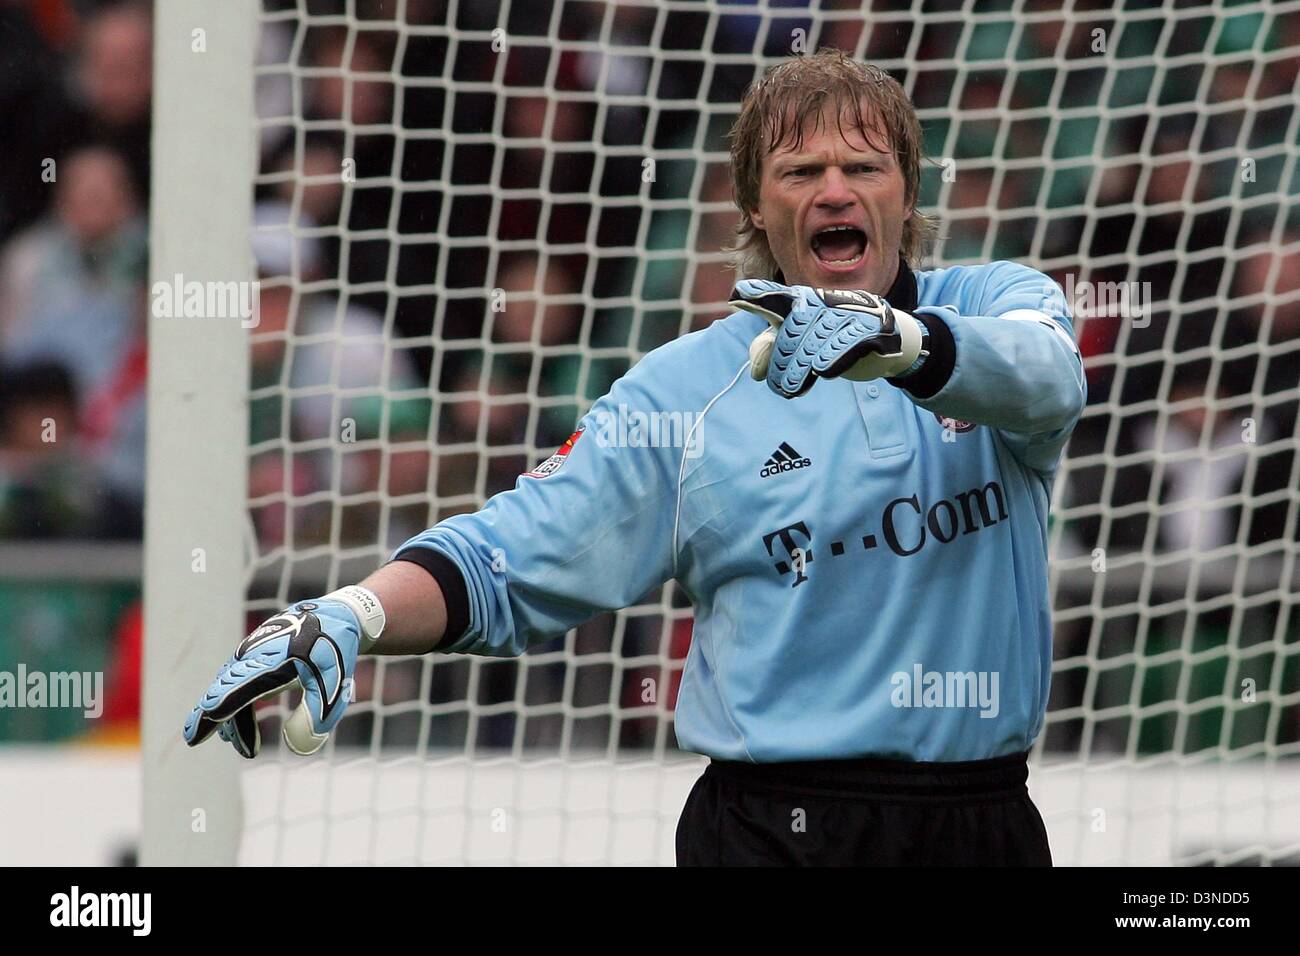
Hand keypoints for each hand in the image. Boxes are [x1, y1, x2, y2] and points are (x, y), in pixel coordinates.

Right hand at [183, 586, 384, 757]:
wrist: (334, 617)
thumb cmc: (334, 652)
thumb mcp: (333, 685)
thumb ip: (317, 717)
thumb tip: (296, 748)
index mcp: (271, 661)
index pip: (234, 692)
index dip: (213, 716)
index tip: (194, 737)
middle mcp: (252, 656)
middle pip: (224, 693)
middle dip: (215, 722)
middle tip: (208, 744)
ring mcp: (249, 654)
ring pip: (227, 690)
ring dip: (232, 719)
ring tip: (244, 747)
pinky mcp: (251, 657)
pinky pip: (233, 683)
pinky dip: (232, 705)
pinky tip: (235, 728)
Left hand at [729, 280, 924, 397]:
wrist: (894, 343)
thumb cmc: (841, 342)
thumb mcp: (807, 345)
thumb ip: (777, 351)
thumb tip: (757, 373)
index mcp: (808, 301)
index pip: (779, 298)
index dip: (760, 296)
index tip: (738, 296)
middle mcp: (827, 303)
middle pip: (792, 331)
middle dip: (781, 361)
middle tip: (778, 386)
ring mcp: (850, 314)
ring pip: (814, 344)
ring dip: (799, 371)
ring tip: (791, 389)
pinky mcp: (871, 331)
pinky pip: (844, 348)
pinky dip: (831, 361)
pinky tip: (823, 372)